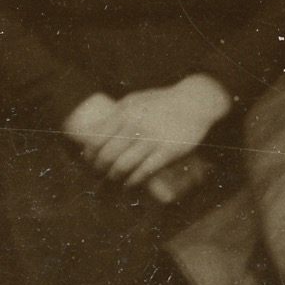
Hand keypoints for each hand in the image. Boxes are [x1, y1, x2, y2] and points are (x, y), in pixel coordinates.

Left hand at [79, 82, 229, 193]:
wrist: (195, 102)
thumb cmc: (163, 101)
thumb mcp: (136, 100)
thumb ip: (117, 114)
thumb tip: (97, 130)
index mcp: (125, 112)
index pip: (96, 139)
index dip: (89, 155)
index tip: (89, 161)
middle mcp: (135, 126)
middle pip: (107, 156)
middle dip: (99, 169)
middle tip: (98, 175)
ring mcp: (152, 139)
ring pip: (123, 166)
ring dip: (114, 177)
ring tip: (113, 179)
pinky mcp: (167, 151)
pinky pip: (144, 172)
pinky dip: (132, 181)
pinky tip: (129, 184)